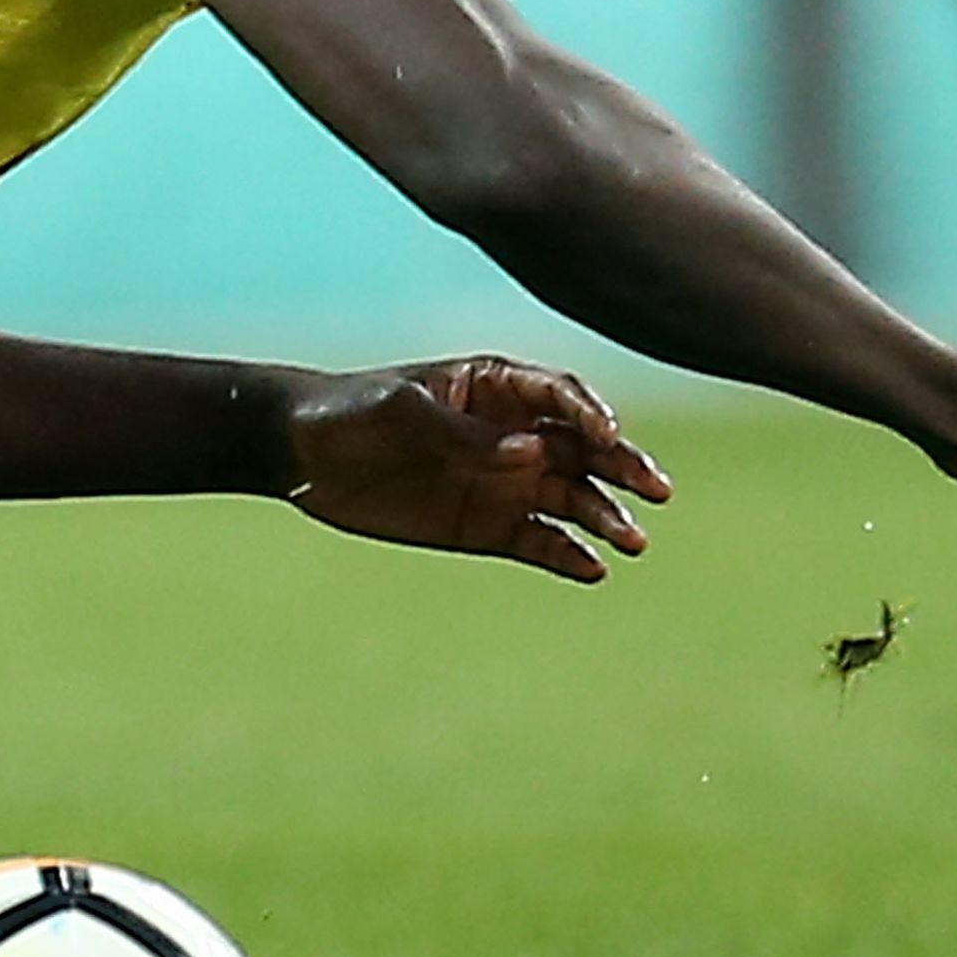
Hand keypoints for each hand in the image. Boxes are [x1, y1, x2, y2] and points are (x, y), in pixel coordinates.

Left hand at [280, 354, 668, 582]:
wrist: (300, 454)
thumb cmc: (352, 413)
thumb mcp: (402, 413)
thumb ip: (464, 433)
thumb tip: (535, 452)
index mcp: (496, 387)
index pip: (562, 396)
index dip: (592, 415)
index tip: (610, 438)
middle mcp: (514, 434)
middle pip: (586, 450)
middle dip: (624, 467)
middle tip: (657, 491)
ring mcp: (505, 481)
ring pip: (574, 498)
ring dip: (605, 517)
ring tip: (631, 541)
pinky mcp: (489, 525)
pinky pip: (541, 542)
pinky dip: (567, 555)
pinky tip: (591, 569)